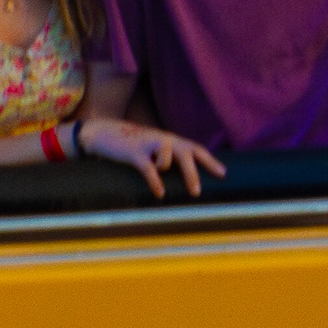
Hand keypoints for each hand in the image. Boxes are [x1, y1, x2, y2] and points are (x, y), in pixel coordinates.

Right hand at [79, 115, 222, 197]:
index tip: (223, 174)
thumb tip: (187, 181)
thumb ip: (169, 160)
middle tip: (197, 193)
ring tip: (163, 189)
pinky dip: (155, 181)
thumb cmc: (134, 147)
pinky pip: (148, 167)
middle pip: (186, 153)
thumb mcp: (154, 150)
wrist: (104, 133)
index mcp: (171, 141)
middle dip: (194, 172)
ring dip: (167, 169)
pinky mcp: (133, 152)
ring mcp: (148, 144)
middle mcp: (164, 140)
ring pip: (167, 156)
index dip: (210, 161)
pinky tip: (159, 193)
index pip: (196, 149)